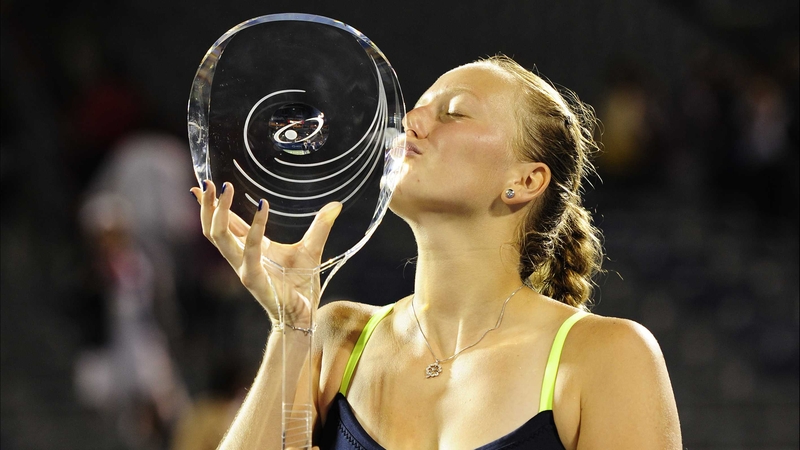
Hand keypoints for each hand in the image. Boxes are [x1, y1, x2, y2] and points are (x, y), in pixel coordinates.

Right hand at [190, 180, 340, 327]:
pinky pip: (250, 251)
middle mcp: (242, 257)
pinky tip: (263, 208)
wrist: (303, 315)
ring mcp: (244, 268)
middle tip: (209, 182)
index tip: (202, 185)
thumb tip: (336, 205)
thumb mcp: (311, 248)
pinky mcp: (253, 278)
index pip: (226, 224)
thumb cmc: (301, 285)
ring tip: (225, 188)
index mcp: (251, 249)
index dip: (212, 206)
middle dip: (208, 205)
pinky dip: (255, 229)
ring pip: (221, 237)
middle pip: (214, 229)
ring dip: (220, 212)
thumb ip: (320, 226)